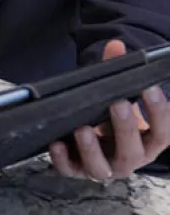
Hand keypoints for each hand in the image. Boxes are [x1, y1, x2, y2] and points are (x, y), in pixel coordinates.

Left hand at [49, 40, 169, 180]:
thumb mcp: (116, 94)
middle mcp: (128, 159)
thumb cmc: (110, 115)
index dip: (158, 112)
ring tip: (83, 129)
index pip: (162, 134)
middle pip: (132, 151)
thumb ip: (116, 70)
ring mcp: (102, 168)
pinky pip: (69, 170)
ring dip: (91, 149)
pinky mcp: (77, 169)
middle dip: (125, 128)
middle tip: (118, 103)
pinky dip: (62, 159)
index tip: (150, 87)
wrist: (95, 141)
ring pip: (101, 167)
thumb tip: (115, 45)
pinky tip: (55, 143)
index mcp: (146, 142)